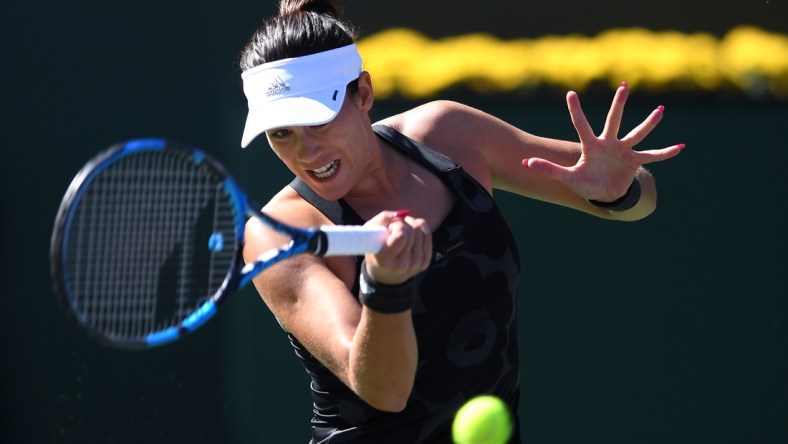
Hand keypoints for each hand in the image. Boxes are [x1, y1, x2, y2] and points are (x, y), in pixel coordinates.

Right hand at [364, 210, 431, 284]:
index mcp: (385, 260)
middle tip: (394, 229)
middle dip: (403, 224)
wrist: (385, 273)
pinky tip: (410, 234)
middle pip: (413, 230)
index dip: (396, 226)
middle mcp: (402, 265)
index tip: (389, 229)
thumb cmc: (375, 247)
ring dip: (410, 225)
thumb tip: (402, 214)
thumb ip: (383, 219)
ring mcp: (416, 264)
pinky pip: (427, 233)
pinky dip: (419, 228)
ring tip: (401, 232)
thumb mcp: (370, 231)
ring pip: (420, 229)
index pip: (402, 235)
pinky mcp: (425, 262)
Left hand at [522, 82, 683, 200]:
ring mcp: (623, 151)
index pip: (581, 125)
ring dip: (649, 123)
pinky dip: (666, 153)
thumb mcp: (567, 178)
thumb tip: (526, 162)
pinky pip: (652, 156)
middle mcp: (608, 143)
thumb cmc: (585, 183)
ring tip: (661, 110)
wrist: (605, 193)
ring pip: (637, 134)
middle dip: (618, 104)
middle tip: (623, 85)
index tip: (570, 94)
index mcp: (591, 146)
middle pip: (613, 120)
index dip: (576, 111)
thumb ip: (549, 169)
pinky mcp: (635, 161)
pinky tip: (681, 147)